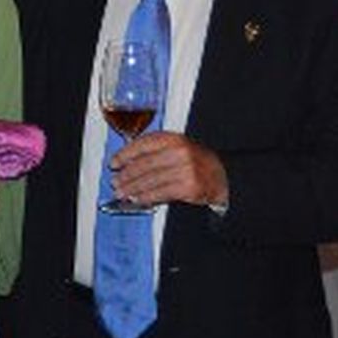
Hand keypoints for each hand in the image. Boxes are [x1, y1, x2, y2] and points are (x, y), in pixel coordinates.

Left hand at [110, 131, 228, 209]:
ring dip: (132, 188)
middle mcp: (179, 152)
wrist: (223, 176)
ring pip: (150, 180)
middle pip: (144, 164)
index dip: (124, 155)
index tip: (114, 163)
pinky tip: (137, 198)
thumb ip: (153, 150)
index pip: (142, 144)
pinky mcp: (188, 187)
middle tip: (115, 182)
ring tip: (122, 192)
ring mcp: (185, 169)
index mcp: (173, 139)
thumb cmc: (195, 162)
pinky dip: (146, 196)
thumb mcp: (177, 147)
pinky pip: (160, 192)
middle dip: (126, 175)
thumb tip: (126, 161)